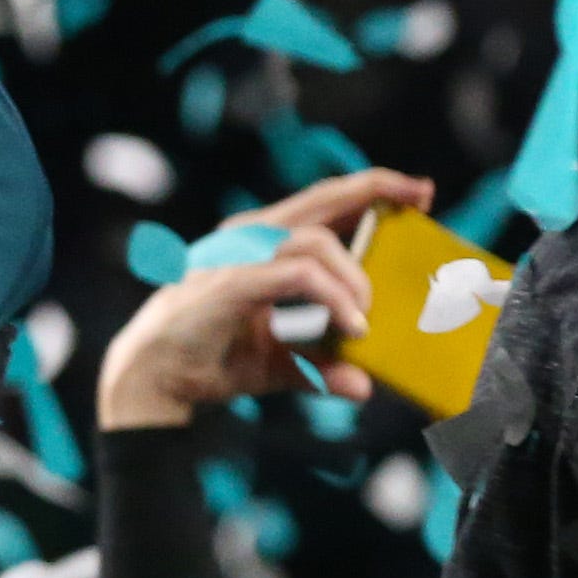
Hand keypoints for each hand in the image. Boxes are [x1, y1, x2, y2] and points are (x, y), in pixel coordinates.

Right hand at [95, 165, 433, 429]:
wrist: (155, 375)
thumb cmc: (212, 357)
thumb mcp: (280, 363)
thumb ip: (322, 368)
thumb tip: (364, 386)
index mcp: (261, 243)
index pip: (322, 203)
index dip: (369, 191)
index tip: (417, 193)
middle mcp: (250, 237)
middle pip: (322, 198)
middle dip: (376, 191)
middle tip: (421, 198)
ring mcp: (238, 256)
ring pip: (316, 241)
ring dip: (355, 279)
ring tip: (365, 321)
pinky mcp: (231, 283)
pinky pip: (297, 276)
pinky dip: (333, 299)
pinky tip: (351, 327)